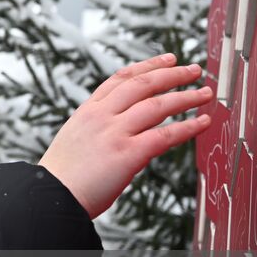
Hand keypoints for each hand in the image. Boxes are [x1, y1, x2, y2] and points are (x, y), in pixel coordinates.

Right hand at [38, 53, 212, 219]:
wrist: (51, 197)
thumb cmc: (63, 176)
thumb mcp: (76, 139)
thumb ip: (100, 128)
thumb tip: (130, 127)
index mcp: (88, 111)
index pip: (121, 78)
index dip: (148, 66)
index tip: (167, 59)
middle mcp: (101, 116)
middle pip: (143, 84)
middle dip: (172, 74)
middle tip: (194, 70)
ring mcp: (114, 133)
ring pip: (158, 105)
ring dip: (186, 97)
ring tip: (205, 94)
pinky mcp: (127, 154)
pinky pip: (164, 135)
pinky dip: (187, 127)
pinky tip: (202, 122)